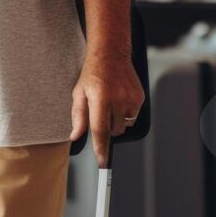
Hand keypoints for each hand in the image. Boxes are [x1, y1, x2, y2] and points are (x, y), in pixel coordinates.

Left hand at [69, 53, 144, 167]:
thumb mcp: (79, 93)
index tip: (102, 162)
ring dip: (116, 121)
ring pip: (124, 126)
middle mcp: (117, 99)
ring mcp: (131, 98)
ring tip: (110, 104)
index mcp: (99, 98)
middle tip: (101, 111)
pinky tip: (119, 99)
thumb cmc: (92, 73)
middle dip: (106, 127)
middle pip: (113, 131)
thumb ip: (78, 116)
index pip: (100, 130)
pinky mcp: (140, 97)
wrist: (111, 54)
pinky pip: (133, 116)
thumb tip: (75, 136)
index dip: (101, 148)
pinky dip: (126, 113)